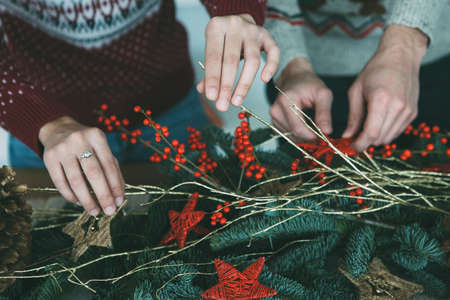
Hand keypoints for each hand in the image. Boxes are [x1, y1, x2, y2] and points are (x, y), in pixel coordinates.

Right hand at [39, 116, 124, 215]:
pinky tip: (79, 202)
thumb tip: (119, 196)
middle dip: (103, 195)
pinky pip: (60, 182)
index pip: (109, 165)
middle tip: (108, 211)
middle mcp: (79, 140)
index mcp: (97, 136)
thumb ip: (112, 170)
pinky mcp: (48, 158)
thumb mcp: (102, 149)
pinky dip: (71, 196)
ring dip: (87, 200)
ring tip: (94, 211)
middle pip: (93, 173)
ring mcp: (62, 149)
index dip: (115, 185)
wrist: (59, 129)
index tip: (119, 202)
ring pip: (76, 181)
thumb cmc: (87, 144)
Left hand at [197, 13, 278, 110]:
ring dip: (244, 84)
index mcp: (216, 27)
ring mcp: (253, 30)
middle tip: (223, 106)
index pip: (214, 57)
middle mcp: (235, 26)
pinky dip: (271, 66)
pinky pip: (273, 52)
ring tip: (237, 101)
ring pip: (252, 60)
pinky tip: (264, 80)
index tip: (211, 98)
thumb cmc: (222, 41)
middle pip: (232, 60)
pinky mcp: (267, 35)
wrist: (237, 19)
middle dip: (227, 86)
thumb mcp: (212, 50)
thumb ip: (209, 70)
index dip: (212, 79)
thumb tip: (203, 91)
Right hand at [270, 57, 332, 140]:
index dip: (311, 136)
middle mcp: (275, 109)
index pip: (297, 128)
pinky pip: (287, 135)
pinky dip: (298, 135)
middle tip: (322, 132)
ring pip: (290, 137)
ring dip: (304, 137)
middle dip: (309, 137)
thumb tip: (326, 131)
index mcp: (286, 100)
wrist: (296, 78)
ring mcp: (273, 116)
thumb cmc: (309, 84)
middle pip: (293, 134)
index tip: (323, 136)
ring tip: (314, 128)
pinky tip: (306, 128)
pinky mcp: (274, 122)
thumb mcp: (322, 94)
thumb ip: (324, 113)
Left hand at [343, 25, 427, 150]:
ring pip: (389, 138)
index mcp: (381, 99)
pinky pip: (397, 131)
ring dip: (375, 139)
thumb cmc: (375, 70)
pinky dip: (385, 132)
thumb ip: (353, 116)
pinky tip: (376, 124)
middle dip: (365, 142)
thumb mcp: (356, 91)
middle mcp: (397, 106)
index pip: (371, 133)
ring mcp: (408, 110)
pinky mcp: (413, 112)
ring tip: (364, 131)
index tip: (351, 147)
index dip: (360, 144)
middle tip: (354, 138)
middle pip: (380, 138)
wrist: (401, 57)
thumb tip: (347, 136)